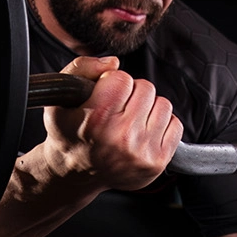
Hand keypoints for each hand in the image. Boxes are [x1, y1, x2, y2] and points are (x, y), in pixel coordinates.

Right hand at [43, 55, 182, 191]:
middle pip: (146, 88)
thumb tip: (114, 63)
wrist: (75, 174)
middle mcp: (121, 137)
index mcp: (96, 119)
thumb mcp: (62, 98)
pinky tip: (142, 133)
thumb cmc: (69, 134)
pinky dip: (161, 125)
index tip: (104, 96)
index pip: (122, 78)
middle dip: (132, 94)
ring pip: (163, 105)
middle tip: (117, 111)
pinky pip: (175, 125)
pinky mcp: (157, 162)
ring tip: (129, 122)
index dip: (112, 82)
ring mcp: (141, 152)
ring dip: (148, 109)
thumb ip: (82, 68)